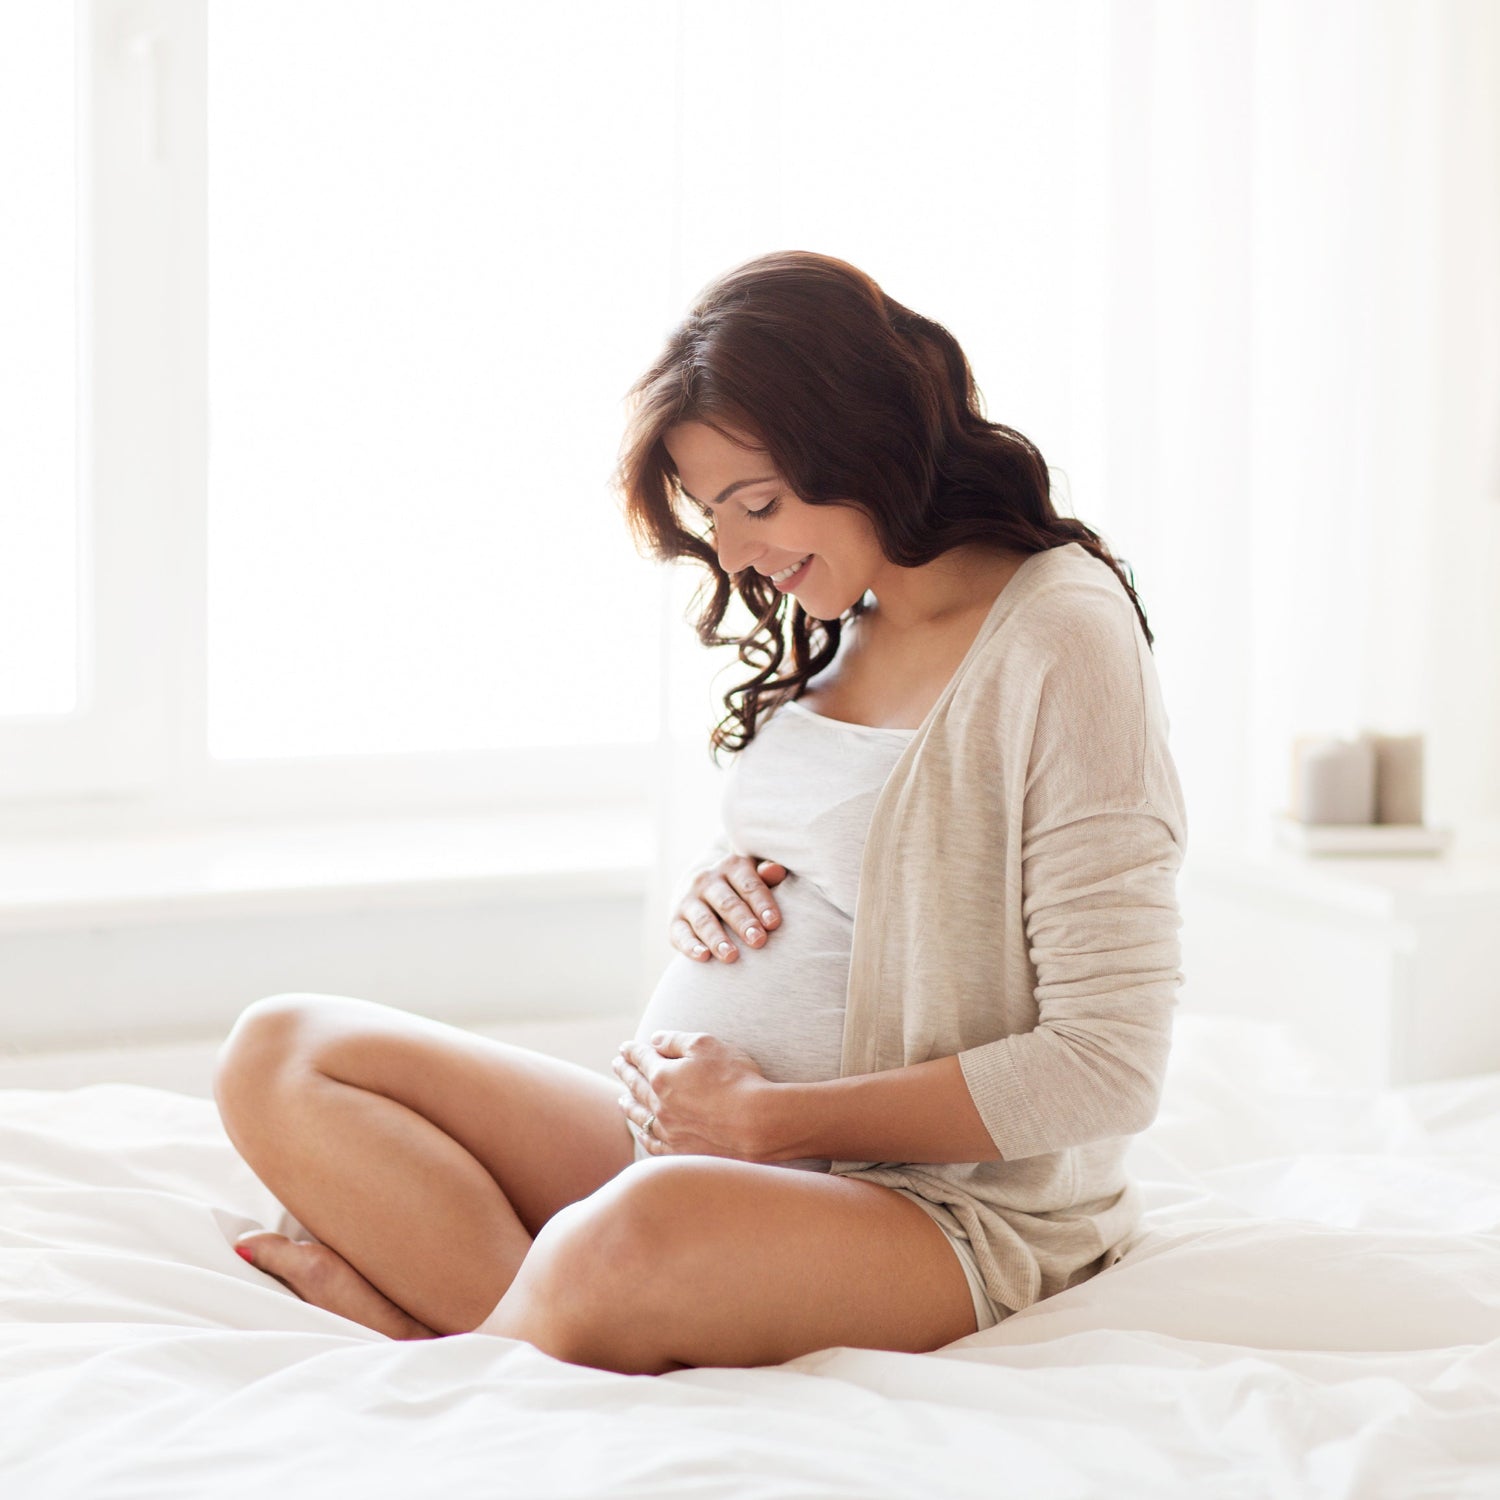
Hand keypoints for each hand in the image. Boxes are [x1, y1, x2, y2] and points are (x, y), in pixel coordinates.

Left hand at [612, 1031, 772, 1160]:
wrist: (756, 1123)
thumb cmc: (735, 1078)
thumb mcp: (706, 1045)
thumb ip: (676, 1041)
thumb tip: (654, 1040)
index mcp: (663, 1076)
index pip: (642, 1059)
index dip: (632, 1051)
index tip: (625, 1047)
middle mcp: (659, 1104)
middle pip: (636, 1085)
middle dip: (625, 1072)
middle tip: (617, 1065)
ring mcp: (669, 1130)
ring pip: (640, 1116)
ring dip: (629, 1104)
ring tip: (621, 1099)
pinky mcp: (681, 1151)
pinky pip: (653, 1144)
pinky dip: (644, 1136)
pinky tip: (641, 1133)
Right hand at [670, 852, 788, 963]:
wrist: (701, 885)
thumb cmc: (741, 885)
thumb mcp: (755, 874)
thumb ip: (768, 875)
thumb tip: (775, 870)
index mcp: (732, 866)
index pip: (749, 885)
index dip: (762, 904)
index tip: (774, 923)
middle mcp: (707, 880)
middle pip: (727, 903)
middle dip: (743, 922)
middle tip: (758, 941)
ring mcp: (688, 900)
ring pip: (704, 920)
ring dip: (717, 938)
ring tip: (731, 955)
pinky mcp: (675, 921)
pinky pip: (681, 934)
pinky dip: (691, 946)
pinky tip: (703, 957)